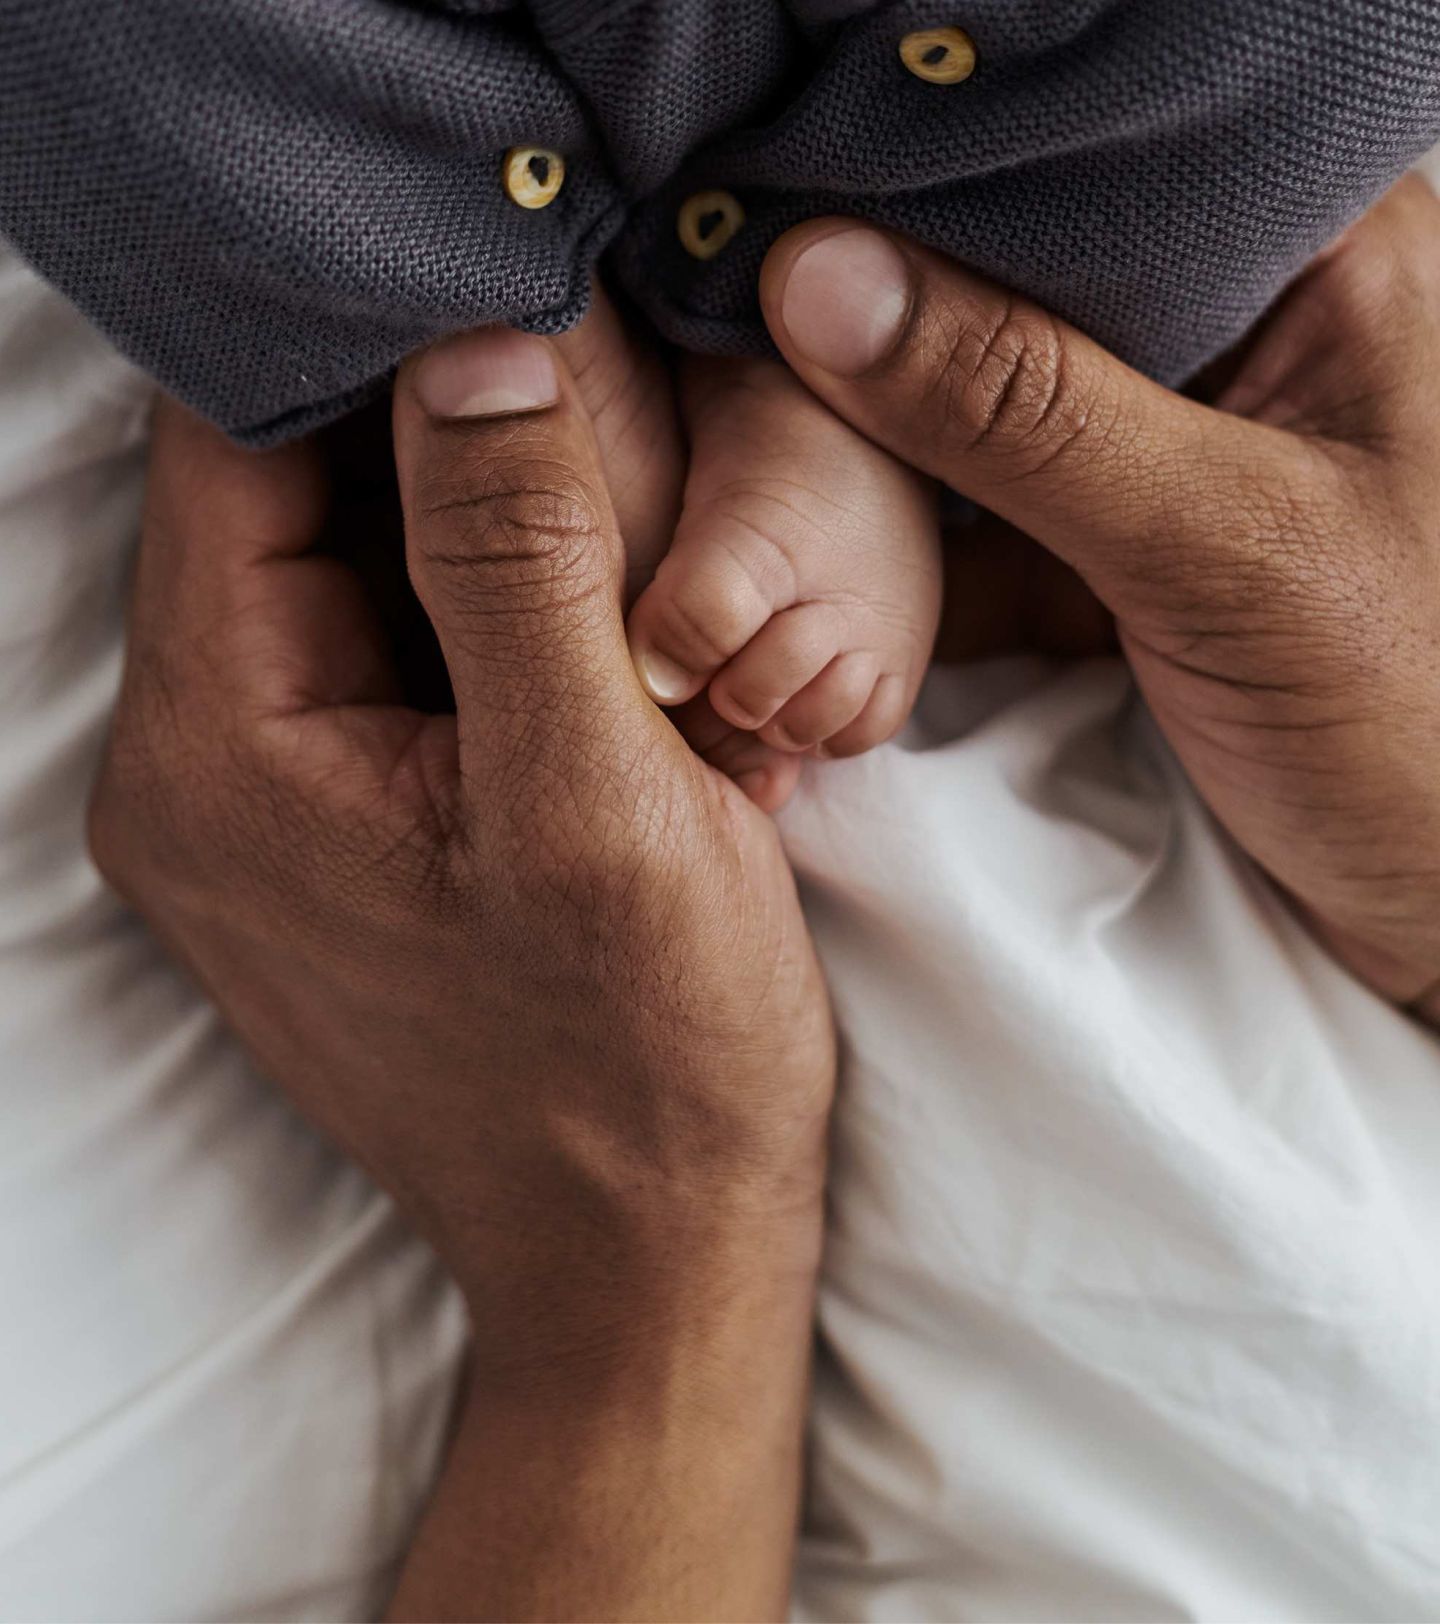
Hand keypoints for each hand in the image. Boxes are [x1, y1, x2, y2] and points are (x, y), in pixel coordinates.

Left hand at [88, 327, 834, 1617]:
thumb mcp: (601, 799)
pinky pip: (376, 654)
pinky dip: (478, 611)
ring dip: (471, 524)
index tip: (509, 277)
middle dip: (434, 434)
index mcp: (220, 747)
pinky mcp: (328, 831)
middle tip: (599, 412)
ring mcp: (257, 804)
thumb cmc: (642, 1060)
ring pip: (338, 566)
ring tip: (612, 535)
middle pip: (278, 495)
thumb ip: (520, 563)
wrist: (642, 1254)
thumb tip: (473, 343)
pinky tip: (588, 635)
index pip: (237, 443)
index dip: (368, 335)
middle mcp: (196, 766)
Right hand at [759, 176, 1439, 1018]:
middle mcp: (1239, 329)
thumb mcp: (1220, 546)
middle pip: (1017, 281)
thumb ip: (1024, 411)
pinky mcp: (1114, 546)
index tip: (787, 215)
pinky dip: (896, 537)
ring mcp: (1167, 445)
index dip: (931, 188)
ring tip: (755, 438)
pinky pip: (976, 511)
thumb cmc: (1421, 722)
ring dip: (877, 443)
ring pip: (981, 402)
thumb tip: (823, 283)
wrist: (1439, 910)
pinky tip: (812, 540)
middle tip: (743, 331)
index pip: (1086, 172)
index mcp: (1319, 262)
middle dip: (886, 329)